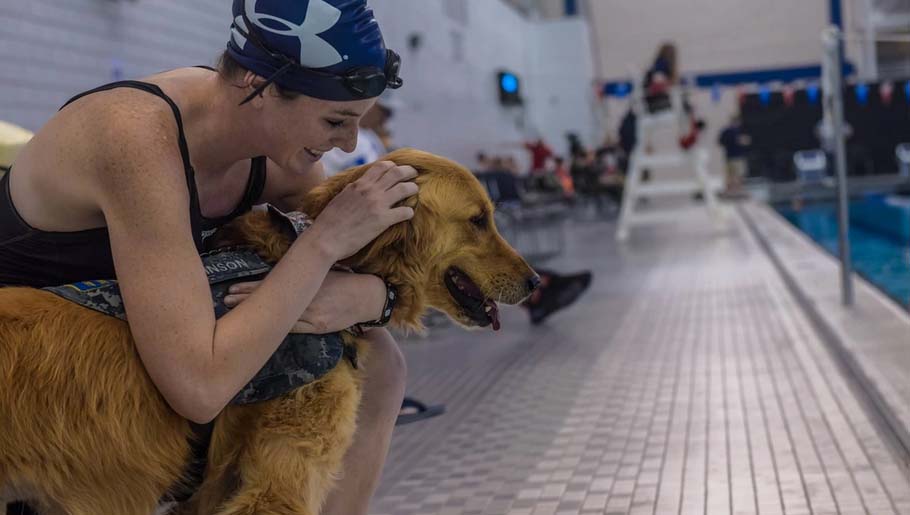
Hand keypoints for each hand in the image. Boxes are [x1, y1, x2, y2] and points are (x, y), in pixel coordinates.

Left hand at [223, 272, 385, 333]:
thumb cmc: (345, 280)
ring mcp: (312, 315)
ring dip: (257, 316)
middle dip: (247, 300)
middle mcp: (307, 298)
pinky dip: (277, 328)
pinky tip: (261, 331)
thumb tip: (279, 274)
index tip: (232, 287)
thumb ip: (303, 273)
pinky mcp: (319, 327)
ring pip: (279, 317)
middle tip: (226, 299)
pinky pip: (294, 328)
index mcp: (306, 281)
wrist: (368, 297)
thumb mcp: (323, 270)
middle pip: (271, 300)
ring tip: (235, 314)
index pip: (272, 285)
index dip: (251, 288)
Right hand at [310, 161, 417, 260]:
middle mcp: (370, 190)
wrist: (325, 238)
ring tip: (415, 191)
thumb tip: (359, 186)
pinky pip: (405, 211)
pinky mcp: (382, 221)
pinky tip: (408, 214)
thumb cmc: (329, 221)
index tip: (397, 170)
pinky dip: (409, 211)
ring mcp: (377, 204)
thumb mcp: (341, 197)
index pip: (381, 166)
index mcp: (359, 184)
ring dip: (412, 188)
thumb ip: (353, 189)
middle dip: (408, 171)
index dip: (393, 166)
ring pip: (404, 188)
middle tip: (414, 175)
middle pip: (397, 173)